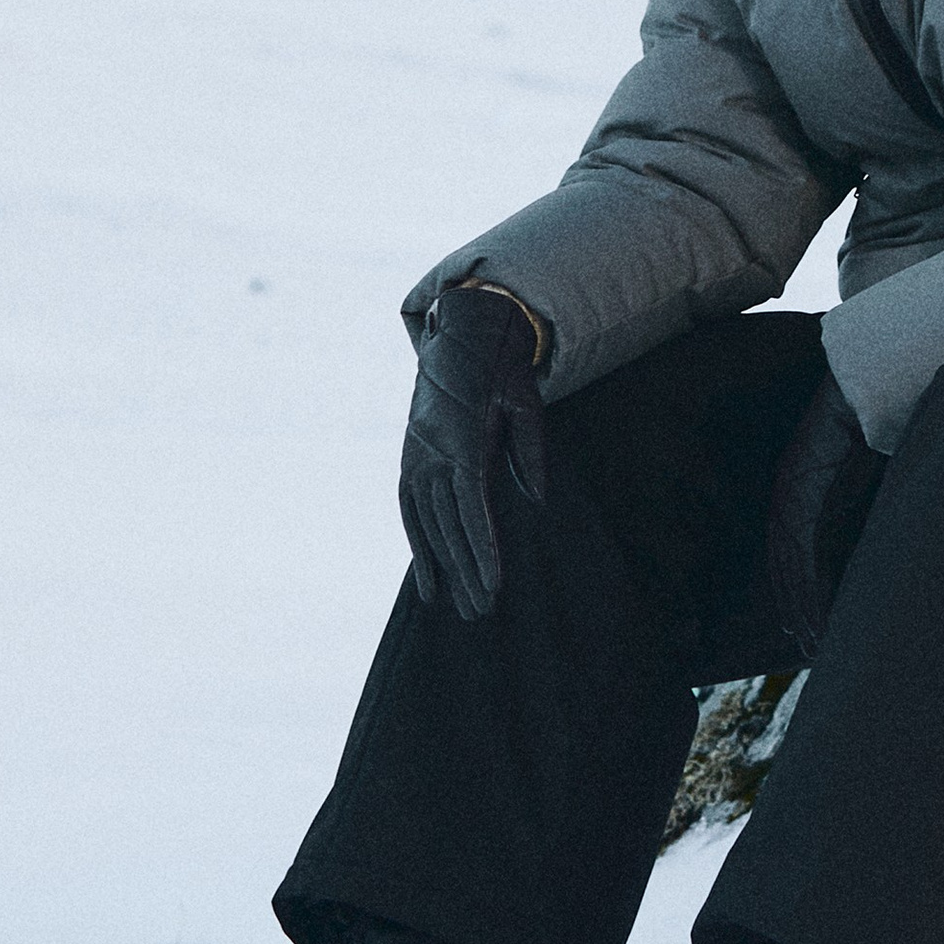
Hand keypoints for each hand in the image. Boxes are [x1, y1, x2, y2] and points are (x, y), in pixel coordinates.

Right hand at [398, 283, 548, 618]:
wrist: (461, 332)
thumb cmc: (501, 368)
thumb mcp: (525, 401)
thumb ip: (531, 450)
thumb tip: (535, 499)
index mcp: (462, 439)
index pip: (471, 507)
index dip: (481, 548)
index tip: (493, 584)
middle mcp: (432, 451)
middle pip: (447, 523)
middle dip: (464, 569)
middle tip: (480, 611)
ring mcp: (415, 454)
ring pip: (425, 521)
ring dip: (439, 565)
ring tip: (452, 606)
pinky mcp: (409, 456)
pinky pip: (408, 507)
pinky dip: (416, 541)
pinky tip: (427, 574)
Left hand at [766, 371, 887, 656]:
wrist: (875, 383)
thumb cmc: (880, 421)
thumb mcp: (870, 471)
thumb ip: (866, 503)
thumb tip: (881, 535)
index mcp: (800, 487)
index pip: (792, 549)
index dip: (798, 588)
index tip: (805, 621)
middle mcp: (789, 494)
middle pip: (785, 565)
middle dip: (796, 607)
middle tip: (808, 646)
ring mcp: (792, 496)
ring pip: (789, 567)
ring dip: (802, 607)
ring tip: (814, 644)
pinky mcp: (803, 497)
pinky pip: (802, 555)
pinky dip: (811, 590)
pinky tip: (819, 619)